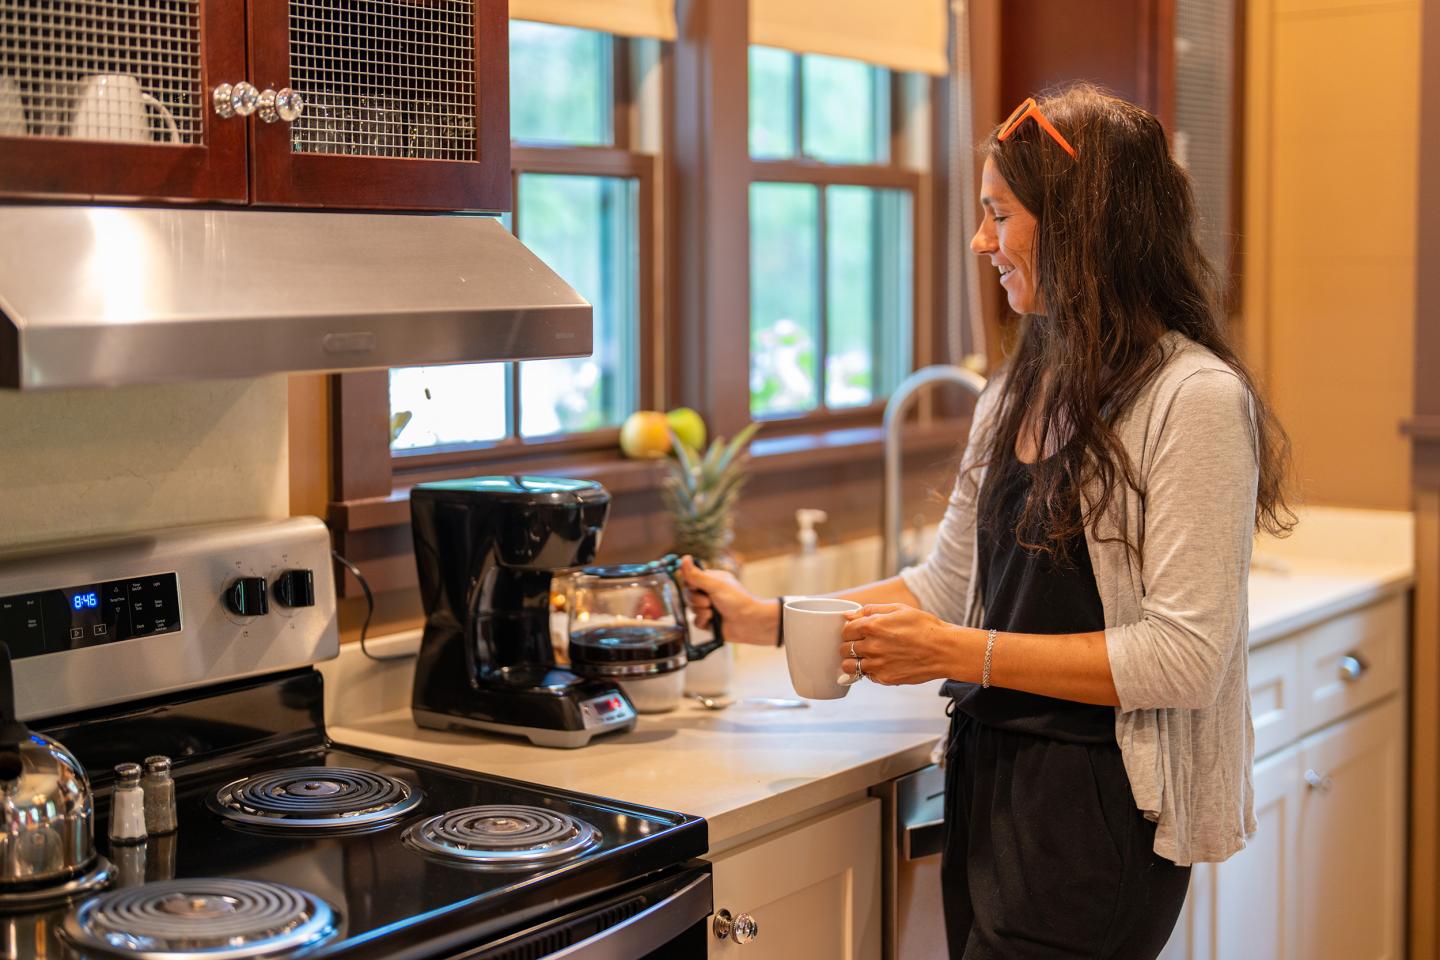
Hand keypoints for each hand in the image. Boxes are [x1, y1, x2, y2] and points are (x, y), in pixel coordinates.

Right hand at [678, 556, 778, 645]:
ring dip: (701, 611)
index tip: (694, 586)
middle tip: (709, 602)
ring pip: (691, 608)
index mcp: (711, 580)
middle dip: (696, 599)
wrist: (749, 622)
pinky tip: (712, 621)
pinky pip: (695, 621)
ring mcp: (708, 607)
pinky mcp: (708, 621)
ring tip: (713, 612)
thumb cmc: (737, 600)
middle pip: (688, 594)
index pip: (690, 579)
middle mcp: (708, 593)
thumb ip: (697, 575)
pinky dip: (702, 621)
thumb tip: (684, 558)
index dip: (689, 583)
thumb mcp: (715, 585)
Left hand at [839, 603, 961, 685]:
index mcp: (872, 626)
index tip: (856, 632)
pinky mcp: (885, 678)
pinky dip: (870, 671)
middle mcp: (871, 646)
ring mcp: (877, 664)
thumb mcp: (899, 609)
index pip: (845, 630)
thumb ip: (871, 610)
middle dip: (850, 646)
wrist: (944, 650)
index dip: (850, 631)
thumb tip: (849, 614)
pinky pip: (867, 676)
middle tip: (862, 644)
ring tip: (866, 657)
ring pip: (850, 666)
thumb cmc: (924, 627)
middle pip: (844, 649)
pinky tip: (882, 664)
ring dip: (854, 662)